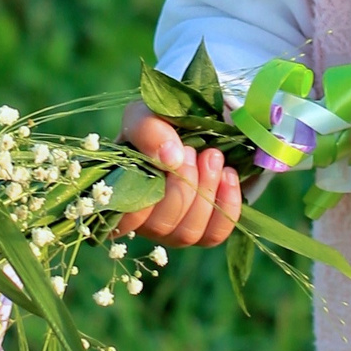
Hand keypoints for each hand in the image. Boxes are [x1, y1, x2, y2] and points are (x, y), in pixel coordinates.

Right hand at [114, 102, 241, 245]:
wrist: (195, 128)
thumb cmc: (158, 126)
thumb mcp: (145, 116)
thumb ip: (147, 130)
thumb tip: (170, 158)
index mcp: (121, 198)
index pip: (122, 223)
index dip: (143, 199)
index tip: (162, 160)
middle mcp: (145, 223)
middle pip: (160, 226)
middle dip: (182, 185)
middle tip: (192, 151)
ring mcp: (175, 231)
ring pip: (188, 233)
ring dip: (205, 191)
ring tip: (213, 156)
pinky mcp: (205, 231)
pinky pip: (215, 234)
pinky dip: (227, 204)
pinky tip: (229, 174)